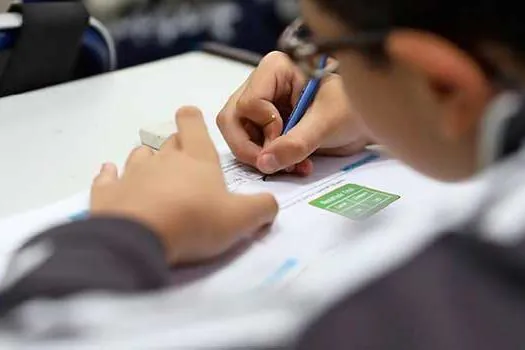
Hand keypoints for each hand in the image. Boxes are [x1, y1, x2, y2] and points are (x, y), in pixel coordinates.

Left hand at [91, 107, 277, 264]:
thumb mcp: (241, 219)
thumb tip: (270, 205)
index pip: (192, 124)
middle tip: (183, 160)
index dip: (192, 119)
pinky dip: (109, 175)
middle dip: (175, 145)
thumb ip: (262, 208)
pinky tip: (109, 176)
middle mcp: (163, 160)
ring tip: (152, 171)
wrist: (140, 239)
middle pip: (168, 142)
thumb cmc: (195, 222)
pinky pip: (106, 177)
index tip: (191, 119)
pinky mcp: (107, 193)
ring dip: (146, 159)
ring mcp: (132, 174)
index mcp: (197, 159)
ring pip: (139, 155)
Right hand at [217, 51, 371, 175]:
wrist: (370, 121)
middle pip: (232, 119)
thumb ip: (297, 142)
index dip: (265, 128)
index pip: (248, 103)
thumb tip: (265, 163)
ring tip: (292, 167)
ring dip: (262, 158)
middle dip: (251, 147)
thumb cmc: (353, 108)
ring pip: (238, 136)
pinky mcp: (267, 127)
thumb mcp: (327, 123)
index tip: (288, 137)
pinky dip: (270, 161)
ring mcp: (262, 107)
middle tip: (272, 164)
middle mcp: (262, 85)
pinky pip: (253, 147)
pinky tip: (295, 166)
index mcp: (274, 69)